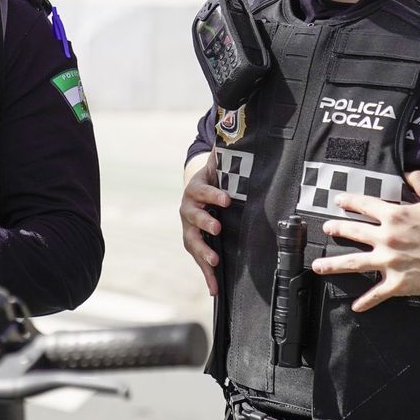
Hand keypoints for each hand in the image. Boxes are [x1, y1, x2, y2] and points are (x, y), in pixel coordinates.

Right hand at [180, 153, 228, 295]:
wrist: (195, 191)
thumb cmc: (212, 179)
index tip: (226, 198)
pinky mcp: (194, 244)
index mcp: (195, 190)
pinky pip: (199, 260)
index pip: (201, 191)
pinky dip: (206, 275)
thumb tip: (231, 129)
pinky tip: (215, 289)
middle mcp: (188, 210)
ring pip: (192, 242)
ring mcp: (189, 229)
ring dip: (203, 254)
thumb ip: (223, 153)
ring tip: (215, 263)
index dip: (212, 194)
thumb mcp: (217, 165)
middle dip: (204, 224)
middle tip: (217, 229)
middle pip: (192, 218)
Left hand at [311, 170, 419, 311]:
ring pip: (354, 263)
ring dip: (333, 265)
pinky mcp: (398, 283)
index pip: (363, 205)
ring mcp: (389, 262)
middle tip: (326, 229)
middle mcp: (386, 238)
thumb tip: (410, 172)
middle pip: (352, 232)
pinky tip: (355, 306)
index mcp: (394, 216)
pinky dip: (366, 302)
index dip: (349, 202)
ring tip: (318, 266)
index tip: (339, 202)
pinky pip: (378, 294)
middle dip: (336, 229)